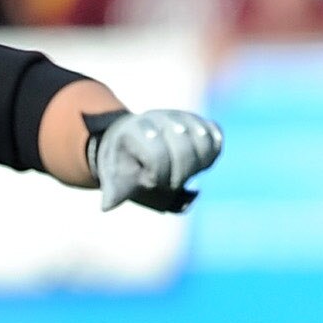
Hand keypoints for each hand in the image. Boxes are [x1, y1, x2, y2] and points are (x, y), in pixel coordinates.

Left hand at [89, 108, 222, 211]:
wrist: (131, 145)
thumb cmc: (125, 166)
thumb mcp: (115, 179)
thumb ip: (115, 191)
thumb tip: (107, 206)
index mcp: (133, 129)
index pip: (157, 154)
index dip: (158, 177)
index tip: (150, 183)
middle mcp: (158, 117)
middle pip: (184, 146)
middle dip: (180, 173)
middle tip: (171, 183)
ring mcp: (179, 116)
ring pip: (203, 138)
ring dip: (198, 165)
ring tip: (183, 173)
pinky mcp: (198, 121)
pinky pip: (215, 135)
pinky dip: (211, 154)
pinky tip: (199, 164)